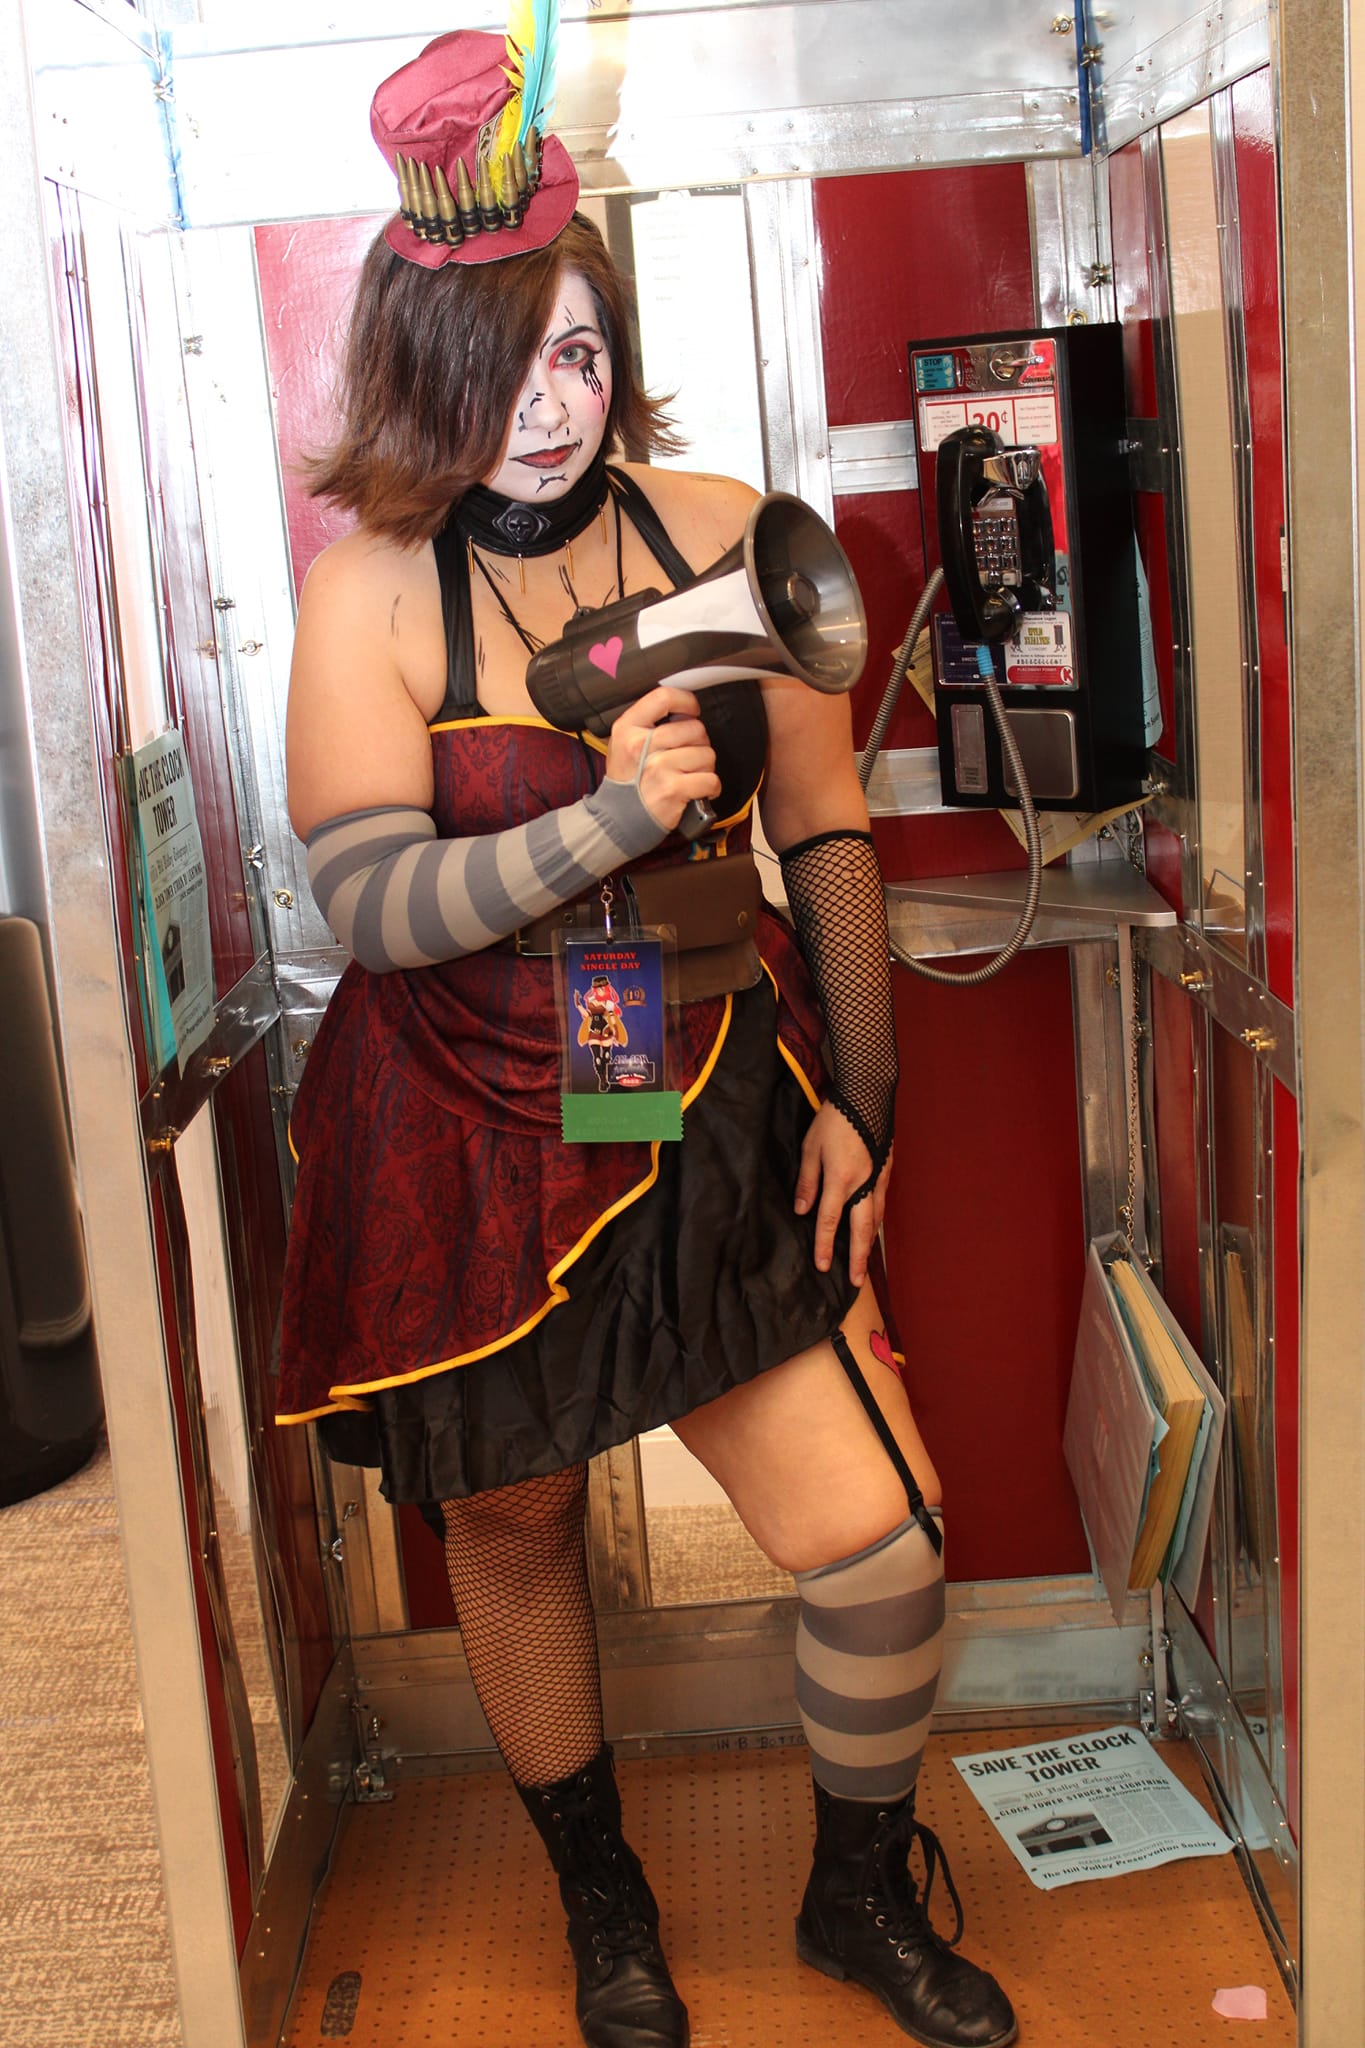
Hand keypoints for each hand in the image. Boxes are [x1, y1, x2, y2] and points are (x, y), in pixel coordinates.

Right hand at [603, 686, 719, 831]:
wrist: (618, 819)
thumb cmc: (627, 781)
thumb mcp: (623, 743)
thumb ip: (647, 723)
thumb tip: (684, 711)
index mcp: (628, 728)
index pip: (664, 697)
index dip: (686, 702)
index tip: (692, 711)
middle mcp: (641, 745)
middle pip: (694, 728)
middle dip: (699, 743)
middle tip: (688, 756)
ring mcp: (658, 767)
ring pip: (706, 754)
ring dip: (705, 767)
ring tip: (690, 775)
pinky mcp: (673, 790)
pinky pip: (710, 780)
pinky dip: (710, 787)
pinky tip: (698, 790)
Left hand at [793, 1102, 892, 1287]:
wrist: (868, 1095)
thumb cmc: (835, 1118)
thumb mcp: (810, 1146)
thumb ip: (807, 1180)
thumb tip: (801, 1210)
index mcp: (841, 1178)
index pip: (830, 1220)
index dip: (825, 1245)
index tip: (822, 1266)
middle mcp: (863, 1184)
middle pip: (861, 1230)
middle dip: (857, 1258)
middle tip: (855, 1282)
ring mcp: (879, 1179)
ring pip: (875, 1220)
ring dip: (869, 1244)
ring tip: (864, 1264)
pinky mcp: (887, 1172)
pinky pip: (881, 1205)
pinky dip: (876, 1224)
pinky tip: (872, 1232)